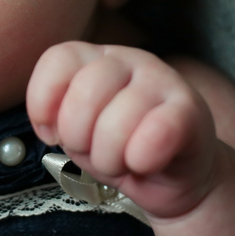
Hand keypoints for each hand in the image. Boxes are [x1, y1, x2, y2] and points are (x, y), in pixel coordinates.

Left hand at [26, 42, 220, 220]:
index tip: (52, 135)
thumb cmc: (120, 149)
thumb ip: (58, 118)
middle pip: (85, 92)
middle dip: (78, 138)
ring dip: (109, 158)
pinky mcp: (190, 110)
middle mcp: (128, 59)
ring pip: (117, 120)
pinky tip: (143, 164)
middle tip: (93, 153)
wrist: (176, 178)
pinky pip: (158, 132)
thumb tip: (50, 124)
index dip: (44, 102)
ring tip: (121, 163)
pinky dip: (141, 158)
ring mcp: (162, 80)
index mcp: (95, 58)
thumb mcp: (78, 134)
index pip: (58, 59)